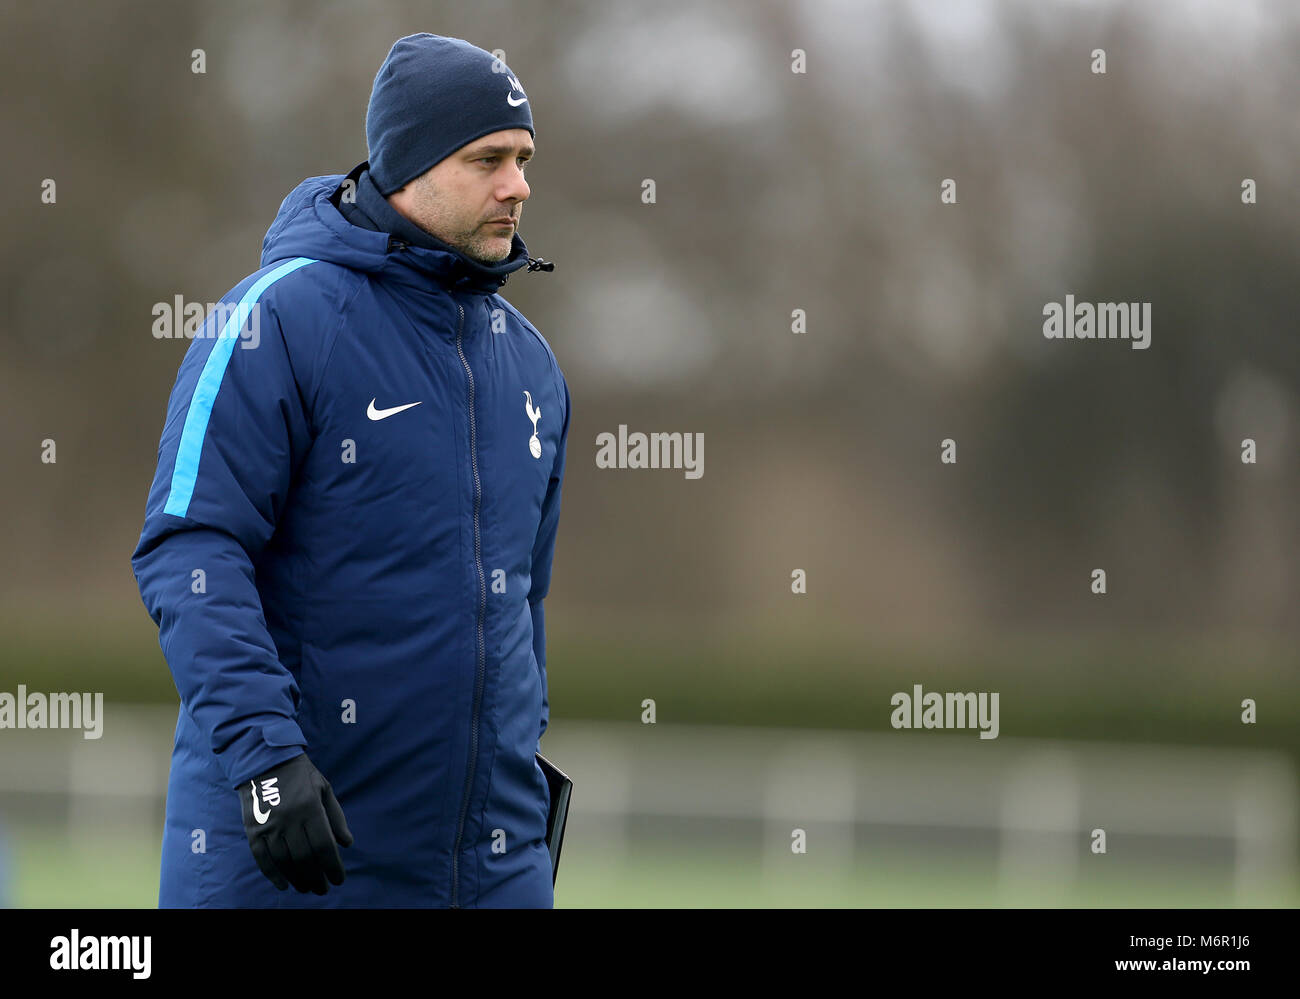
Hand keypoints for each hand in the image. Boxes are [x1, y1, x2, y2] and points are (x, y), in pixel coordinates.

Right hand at [238, 752, 353, 893]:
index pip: (324, 846)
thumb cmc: (300, 775)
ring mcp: (269, 826)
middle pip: (305, 858)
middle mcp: (289, 819)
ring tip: (308, 887)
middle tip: (323, 889)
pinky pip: (263, 859)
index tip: (339, 880)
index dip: (333, 867)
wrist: (263, 760)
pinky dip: (273, 875)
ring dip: (298, 879)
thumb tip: (347, 844)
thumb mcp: (324, 788)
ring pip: (285, 862)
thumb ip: (336, 816)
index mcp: (310, 807)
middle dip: (317, 878)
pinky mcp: (253, 830)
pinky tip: (284, 884)